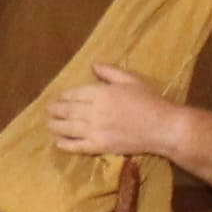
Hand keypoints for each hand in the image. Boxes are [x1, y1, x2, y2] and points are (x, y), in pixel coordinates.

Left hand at [41, 64, 180, 161]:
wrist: (163, 128)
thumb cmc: (149, 101)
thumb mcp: (131, 80)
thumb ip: (110, 72)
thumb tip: (93, 65)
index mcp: (101, 93)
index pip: (74, 94)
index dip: (63, 96)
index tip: (57, 97)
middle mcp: (94, 111)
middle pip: (67, 110)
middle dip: (55, 110)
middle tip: (48, 111)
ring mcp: (96, 130)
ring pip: (68, 128)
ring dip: (55, 125)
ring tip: (49, 124)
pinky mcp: (101, 147)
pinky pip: (78, 146)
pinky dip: (66, 145)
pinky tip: (59, 143)